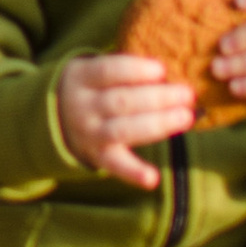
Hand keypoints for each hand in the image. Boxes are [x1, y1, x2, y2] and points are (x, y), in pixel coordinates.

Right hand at [57, 54, 195, 188]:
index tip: (162, 69)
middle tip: (187, 94)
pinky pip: (116, 166)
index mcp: (80, 77)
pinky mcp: (98, 156)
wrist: (58, 116)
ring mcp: (89, 133)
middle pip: (121, 101)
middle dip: (158, 97)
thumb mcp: (95, 69)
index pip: (107, 71)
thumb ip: (124, 69)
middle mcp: (82, 106)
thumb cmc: (93, 86)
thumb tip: (170, 71)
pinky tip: (153, 177)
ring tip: (186, 117)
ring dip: (158, 124)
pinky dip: (134, 173)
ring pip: (123, 130)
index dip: (135, 70)